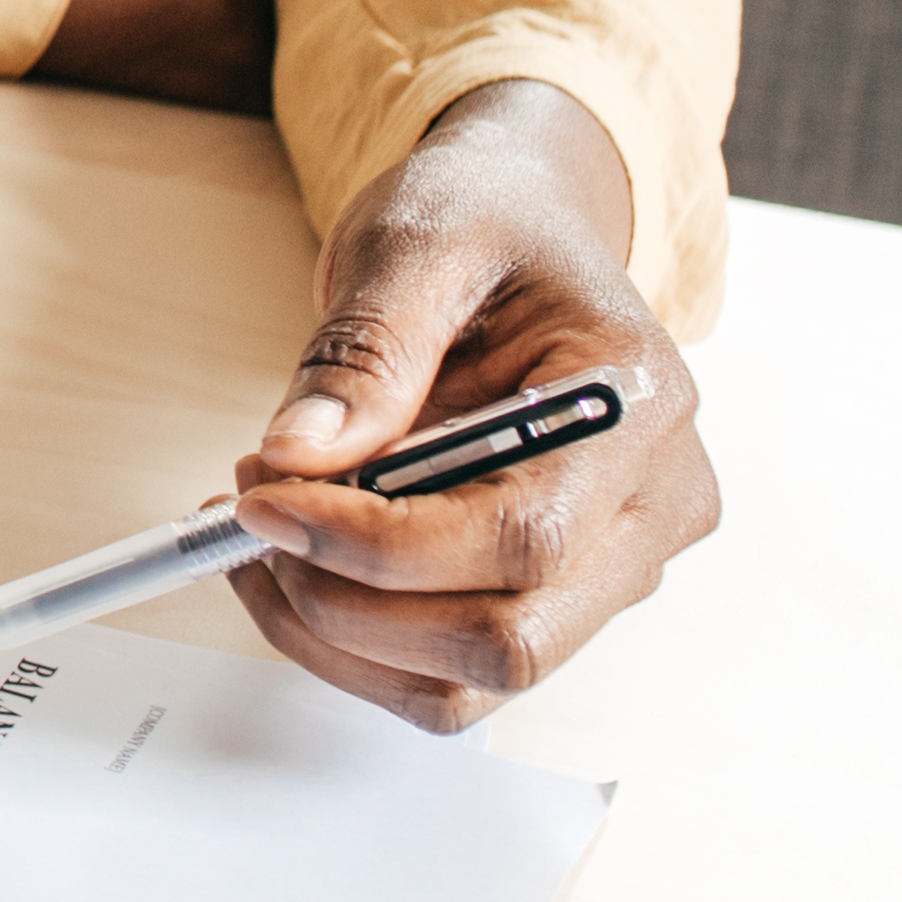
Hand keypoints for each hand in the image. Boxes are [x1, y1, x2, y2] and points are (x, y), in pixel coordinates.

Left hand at [227, 81, 719, 728]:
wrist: (516, 226)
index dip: (375, 545)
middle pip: (509, 641)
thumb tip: (297, 459)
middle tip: (249, 515)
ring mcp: (612, 565)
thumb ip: (364, 352)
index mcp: (638, 407)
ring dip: (336, 633)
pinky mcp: (555, 593)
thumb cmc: (483, 220)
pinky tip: (292, 561)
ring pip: (473, 681)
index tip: (261, 498)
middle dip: (350, 604)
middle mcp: (652, 507)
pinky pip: (451, 672)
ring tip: (255, 533)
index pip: (520, 537)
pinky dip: (353, 640)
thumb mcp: (417, 242)